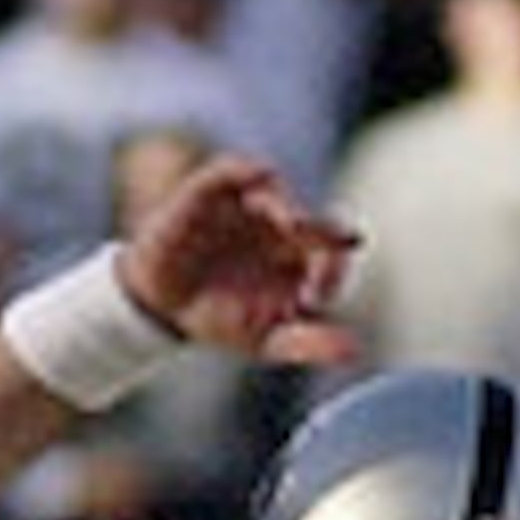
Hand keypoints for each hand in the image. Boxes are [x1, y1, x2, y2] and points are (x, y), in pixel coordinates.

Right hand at [114, 155, 359, 368]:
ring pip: (277, 194)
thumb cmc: (224, 321)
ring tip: (291, 225)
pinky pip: (229, 171)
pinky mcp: (210, 190)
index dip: (333, 271)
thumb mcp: (269, 342)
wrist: (165, 308)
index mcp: (302, 263)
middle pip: (312, 222)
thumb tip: (354, 350)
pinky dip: (243, 169)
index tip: (318, 295)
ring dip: (286, 206)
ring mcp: (247, 206)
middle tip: (324, 247)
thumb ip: (310, 344)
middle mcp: (282, 230)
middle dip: (322, 232)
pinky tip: (259, 173)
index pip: (332, 258)